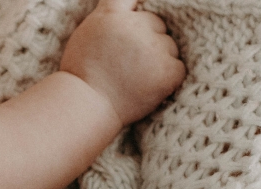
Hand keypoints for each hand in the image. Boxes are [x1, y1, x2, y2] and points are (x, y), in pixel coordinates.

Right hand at [60, 0, 185, 124]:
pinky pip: (178, 67)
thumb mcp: (88, 32)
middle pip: (156, 23)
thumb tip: (130, 8)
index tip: (139, 11)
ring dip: (159, 58)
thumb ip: (109, 14)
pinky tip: (148, 86)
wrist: (86, 107)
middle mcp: (136, 27)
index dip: (137, 6)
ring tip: (136, 76)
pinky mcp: (167, 72)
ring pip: (169, 45)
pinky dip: (167, 77)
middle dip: (148, 38)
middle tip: (129, 61)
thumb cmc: (82, 74)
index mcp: (113, 15)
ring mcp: (154, 49)